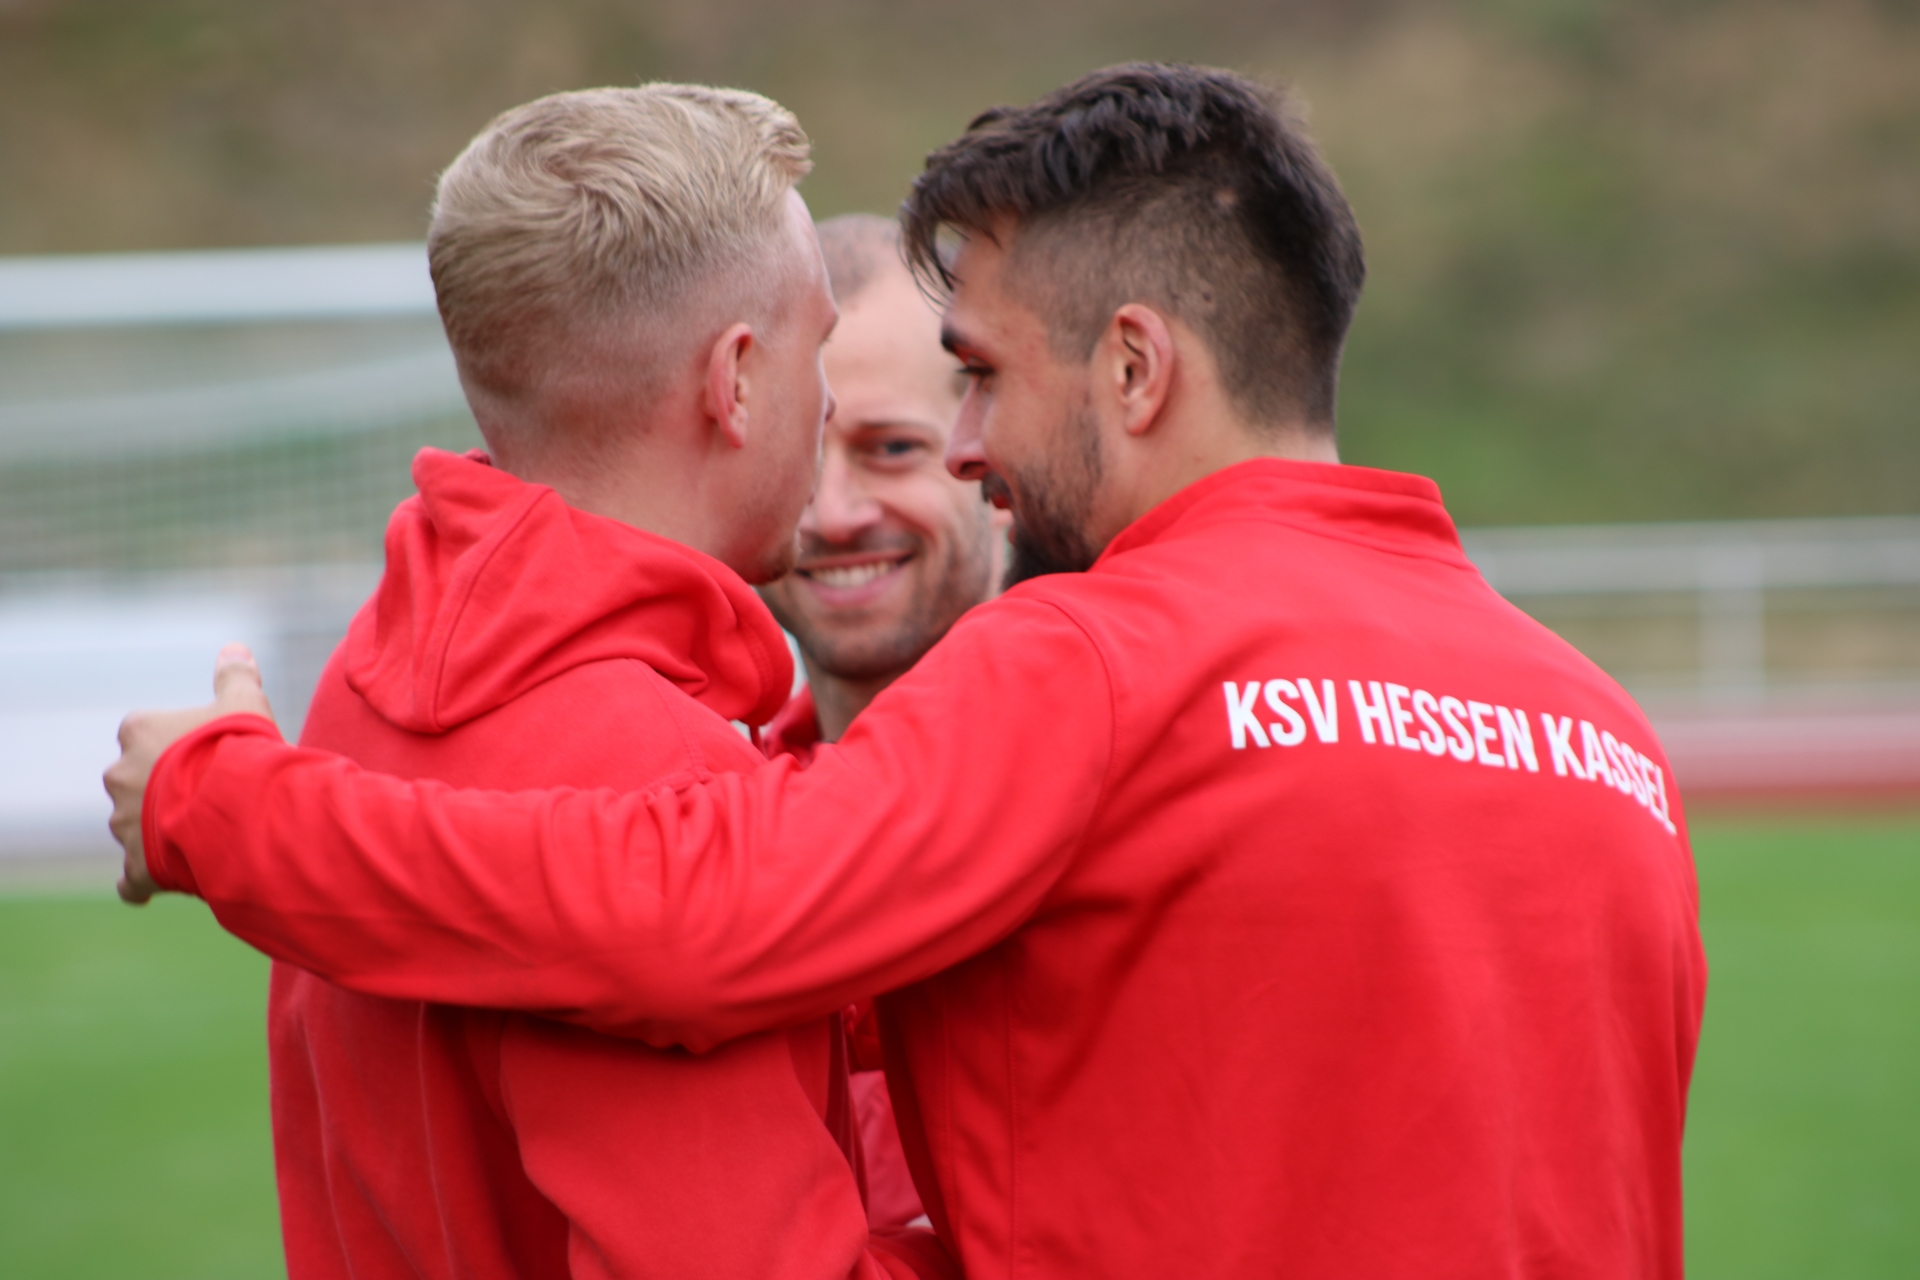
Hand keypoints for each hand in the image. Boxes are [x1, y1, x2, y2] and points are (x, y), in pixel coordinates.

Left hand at [106, 644, 279, 903]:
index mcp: (140, 732)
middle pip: (136, 780)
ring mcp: (125, 823)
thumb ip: (235, 677)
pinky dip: (143, 883)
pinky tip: (163, 884)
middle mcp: (121, 775)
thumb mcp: (245, 704)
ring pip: (135, 826)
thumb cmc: (237, 750)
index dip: (177, 743)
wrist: (235, 808)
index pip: (146, 732)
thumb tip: (235, 648)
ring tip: (205, 838)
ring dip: (160, 831)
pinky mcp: (137, 866)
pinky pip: (132, 880)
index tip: (207, 752)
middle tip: (209, 795)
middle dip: (162, 788)